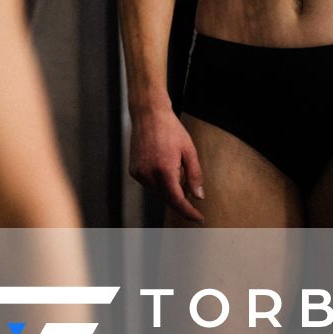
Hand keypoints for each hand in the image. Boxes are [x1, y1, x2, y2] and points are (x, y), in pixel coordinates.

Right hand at [128, 103, 205, 223]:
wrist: (148, 115)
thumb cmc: (171, 130)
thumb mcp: (189, 151)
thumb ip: (194, 175)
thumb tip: (198, 197)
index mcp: (164, 170)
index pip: (178, 200)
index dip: (189, 212)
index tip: (199, 219)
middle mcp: (149, 175)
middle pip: (168, 198)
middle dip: (181, 196)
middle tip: (189, 183)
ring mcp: (139, 174)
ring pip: (159, 191)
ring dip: (170, 186)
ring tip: (174, 163)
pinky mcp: (133, 171)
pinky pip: (150, 183)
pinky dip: (160, 180)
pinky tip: (163, 162)